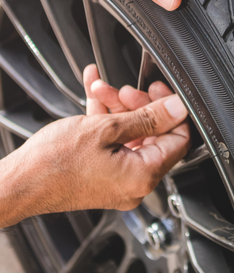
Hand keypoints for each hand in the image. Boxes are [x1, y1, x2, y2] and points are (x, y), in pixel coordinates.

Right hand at [0, 64, 189, 226]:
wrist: (15, 184)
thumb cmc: (52, 163)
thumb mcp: (106, 129)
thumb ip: (148, 117)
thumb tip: (178, 108)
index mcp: (143, 175)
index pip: (179, 139)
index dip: (172, 111)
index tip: (161, 91)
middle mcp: (136, 183)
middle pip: (154, 134)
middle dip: (139, 105)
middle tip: (125, 90)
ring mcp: (120, 179)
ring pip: (132, 134)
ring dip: (119, 108)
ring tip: (101, 89)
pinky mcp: (105, 174)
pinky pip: (115, 142)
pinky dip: (107, 119)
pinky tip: (95, 96)